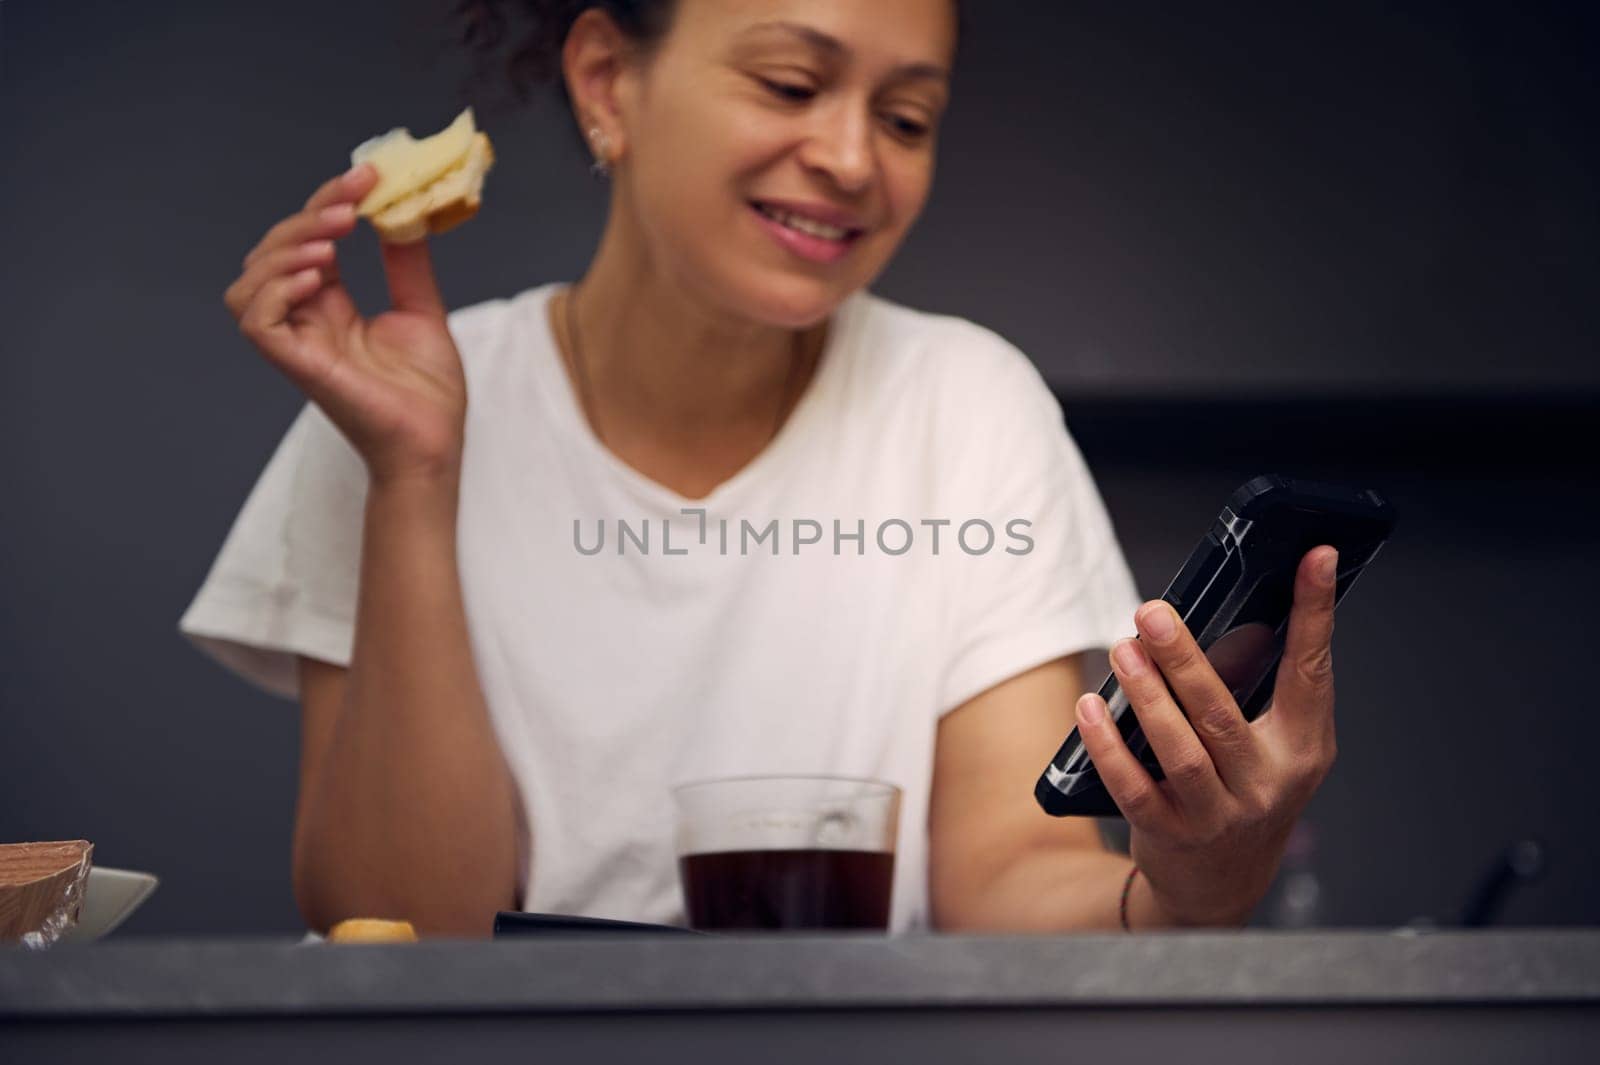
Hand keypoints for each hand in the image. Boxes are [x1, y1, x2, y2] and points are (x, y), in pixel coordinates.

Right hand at [223, 164, 467, 485]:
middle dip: (308, 217)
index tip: (366, 176)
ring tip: (331, 240)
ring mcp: (298, 344)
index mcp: (332, 306)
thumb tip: (402, 211)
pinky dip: (275, 290)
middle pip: (275, 253)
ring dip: (284, 250)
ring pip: (250, 284)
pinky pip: (257, 322)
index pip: (310, 241)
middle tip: (352, 202)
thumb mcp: (421, 311)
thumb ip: (405, 264)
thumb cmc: (429, 393)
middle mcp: (307, 321)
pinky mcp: (297, 366)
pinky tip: (315, 276)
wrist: (435, 444)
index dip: (329, 204)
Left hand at [1074, 546, 1339, 925]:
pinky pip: (1135, 787)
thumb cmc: (1244, 794)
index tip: (1315, 557)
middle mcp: (1267, 782)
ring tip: (1123, 650)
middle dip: (1184, 658)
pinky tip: (1090, 709)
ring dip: (1146, 696)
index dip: (1315, 613)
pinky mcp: (1172, 834)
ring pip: (1180, 749)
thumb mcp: (1274, 747)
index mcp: (1303, 747)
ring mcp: (1220, 814)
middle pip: (1222, 712)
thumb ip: (1258, 691)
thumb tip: (1231, 613)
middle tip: (1153, 612)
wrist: (1220, 886)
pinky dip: (1110, 746)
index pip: (1312, 670)